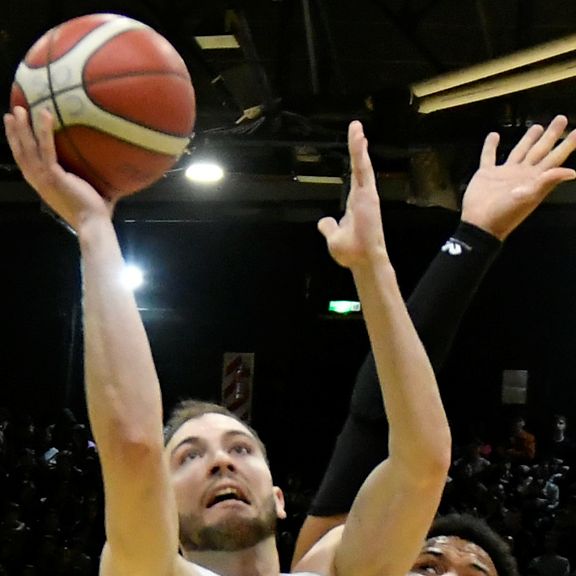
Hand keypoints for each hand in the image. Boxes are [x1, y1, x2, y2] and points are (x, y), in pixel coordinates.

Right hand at [4, 106, 113, 231]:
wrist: (93, 225)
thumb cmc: (94, 213)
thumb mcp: (84, 192)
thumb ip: (87, 182)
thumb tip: (106, 172)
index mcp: (43, 186)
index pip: (26, 163)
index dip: (18, 146)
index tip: (15, 131)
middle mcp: (39, 182)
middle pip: (21, 153)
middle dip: (14, 133)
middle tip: (12, 114)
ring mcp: (44, 178)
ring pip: (28, 148)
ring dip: (22, 128)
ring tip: (21, 109)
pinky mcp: (54, 176)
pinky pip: (46, 149)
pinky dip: (44, 131)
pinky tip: (45, 114)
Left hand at [318, 121, 387, 268]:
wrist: (363, 261)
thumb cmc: (352, 252)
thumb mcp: (333, 237)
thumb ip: (329, 227)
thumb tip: (324, 221)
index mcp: (355, 204)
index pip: (354, 178)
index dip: (354, 163)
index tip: (356, 148)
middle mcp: (363, 196)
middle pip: (360, 167)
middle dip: (359, 148)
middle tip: (357, 129)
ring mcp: (367, 195)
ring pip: (362, 165)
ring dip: (359, 146)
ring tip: (356, 128)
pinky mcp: (369, 195)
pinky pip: (363, 170)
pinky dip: (361, 155)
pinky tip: (359, 139)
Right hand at [461, 115, 575, 239]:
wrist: (479, 223)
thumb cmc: (504, 213)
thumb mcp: (528, 197)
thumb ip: (547, 182)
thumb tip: (572, 172)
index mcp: (535, 178)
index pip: (555, 158)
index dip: (567, 145)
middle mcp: (522, 173)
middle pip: (540, 150)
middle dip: (551, 135)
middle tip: (561, 119)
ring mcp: (504, 173)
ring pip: (519, 151)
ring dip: (528, 139)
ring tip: (537, 127)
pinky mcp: (487, 174)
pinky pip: (489, 156)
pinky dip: (490, 146)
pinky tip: (494, 136)